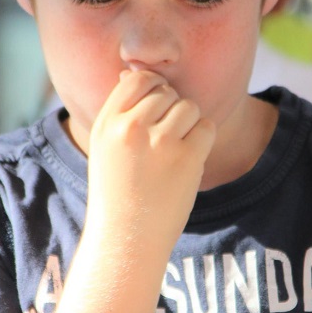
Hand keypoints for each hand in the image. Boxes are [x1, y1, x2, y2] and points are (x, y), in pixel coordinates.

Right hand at [85, 70, 214, 253]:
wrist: (127, 239)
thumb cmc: (117, 192)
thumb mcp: (104, 147)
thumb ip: (119, 111)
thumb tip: (132, 73)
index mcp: (107, 123)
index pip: (138, 79)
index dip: (153, 88)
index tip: (155, 110)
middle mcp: (130, 128)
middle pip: (167, 93)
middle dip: (172, 110)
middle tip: (164, 141)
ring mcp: (159, 142)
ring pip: (189, 107)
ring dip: (189, 124)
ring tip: (174, 151)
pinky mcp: (186, 158)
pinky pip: (206, 127)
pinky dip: (203, 140)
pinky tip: (188, 160)